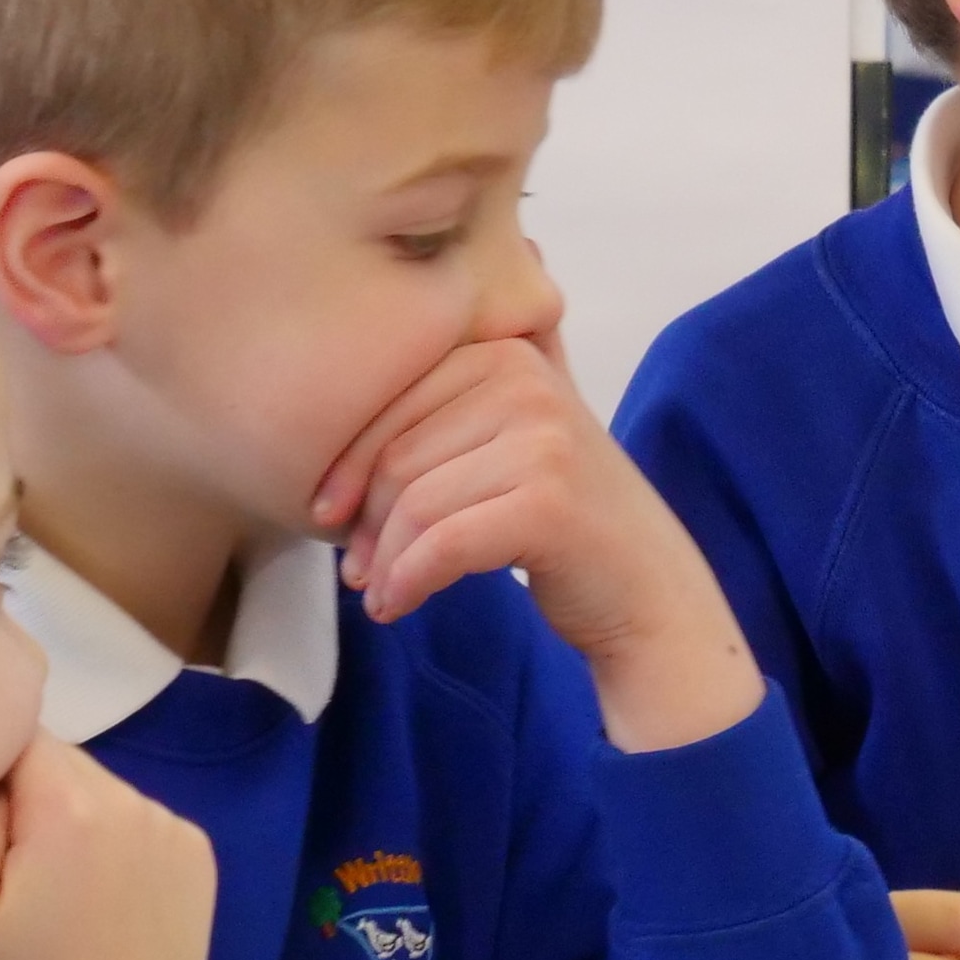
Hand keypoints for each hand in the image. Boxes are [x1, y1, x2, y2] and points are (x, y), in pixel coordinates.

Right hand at [0, 737, 218, 959]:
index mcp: (78, 808)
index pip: (17, 737)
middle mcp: (141, 803)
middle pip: (61, 762)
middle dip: (24, 797)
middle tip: (3, 870)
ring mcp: (179, 831)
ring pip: (100, 790)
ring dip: (68, 820)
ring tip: (47, 893)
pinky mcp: (201, 859)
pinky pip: (137, 822)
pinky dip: (109, 842)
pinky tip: (93, 900)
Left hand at [312, 334, 763, 753]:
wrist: (649, 589)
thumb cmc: (565, 523)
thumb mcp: (508, 441)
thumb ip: (448, 405)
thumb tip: (310, 412)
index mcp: (507, 354)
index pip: (389, 403)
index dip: (344, 467)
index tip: (329, 517)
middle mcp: (528, 382)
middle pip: (396, 456)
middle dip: (363, 522)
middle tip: (356, 568)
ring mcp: (545, 440)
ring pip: (413, 503)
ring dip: (383, 560)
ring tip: (379, 590)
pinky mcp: (549, 502)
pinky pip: (441, 544)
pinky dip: (408, 582)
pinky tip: (397, 605)